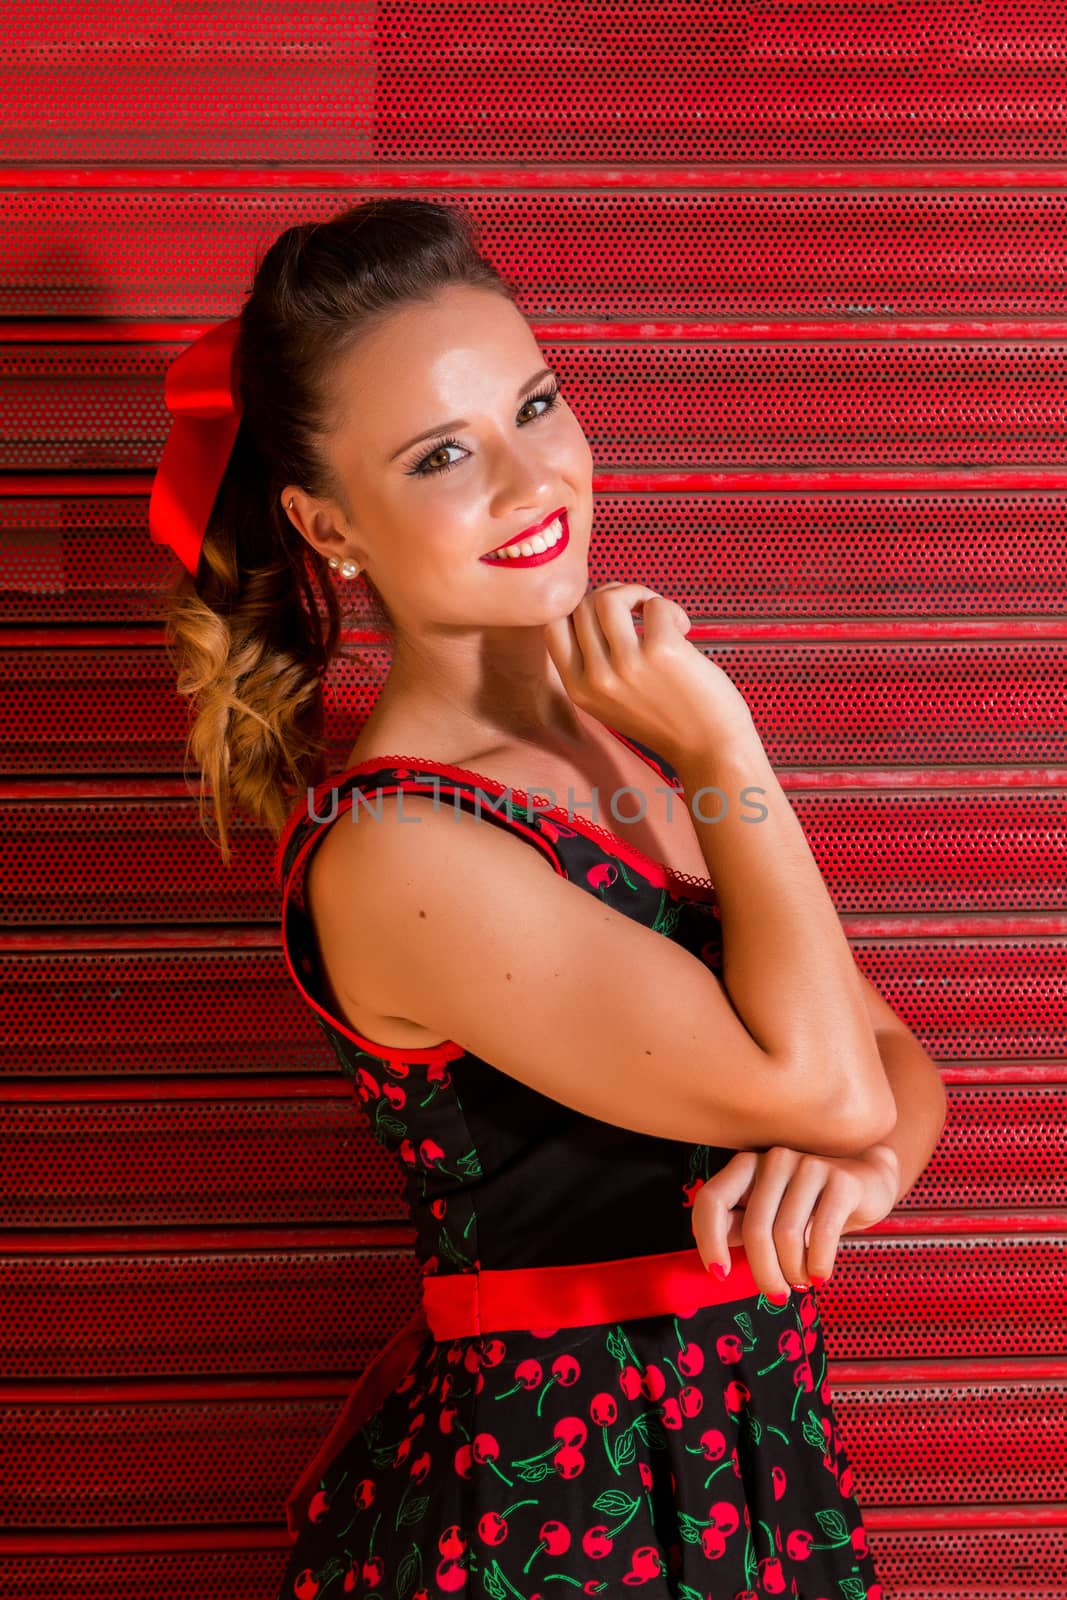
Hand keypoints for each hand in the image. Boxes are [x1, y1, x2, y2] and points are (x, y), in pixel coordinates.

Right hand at [542, 582, 756, 766]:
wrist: (712, 749)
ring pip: (609, 598)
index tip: (607, 616)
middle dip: (613, 596)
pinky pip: (655, 605)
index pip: (552, 627)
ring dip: (637, 594)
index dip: (578, 609)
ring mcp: (627, 664)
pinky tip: (684, 629)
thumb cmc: (668, 720)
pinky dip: (670, 608)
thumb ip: (595, 663)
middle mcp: (596, 678)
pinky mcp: (662, 650)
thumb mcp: (612, 701)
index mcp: (579, 690)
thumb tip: (599, 602)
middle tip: (641, 612)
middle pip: (582, 606)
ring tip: (660, 614)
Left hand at [690, 1143, 900, 1299]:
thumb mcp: (773, 1214)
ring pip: (787, 1235)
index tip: (720, 1274)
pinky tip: (821, 1275)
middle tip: (776, 1294)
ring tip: (802, 1280)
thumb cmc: (811, 1205)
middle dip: (764, 1272)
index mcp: (747, 1165)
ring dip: (794, 1271)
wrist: (869, 1183)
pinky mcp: (841, 1180)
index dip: (708, 1240)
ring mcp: (808, 1166)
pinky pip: (821, 1234)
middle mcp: (774, 1160)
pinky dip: (818, 1265)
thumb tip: (716, 1262)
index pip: (712, 1199)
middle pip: (753, 1228)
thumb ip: (743, 1228)